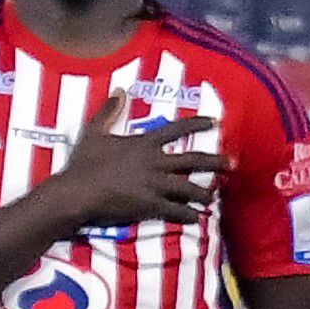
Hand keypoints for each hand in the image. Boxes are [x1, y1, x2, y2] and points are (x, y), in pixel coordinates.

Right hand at [40, 98, 223, 230]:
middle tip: (232, 164)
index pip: (177, 130)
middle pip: (193, 160)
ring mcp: (155, 185)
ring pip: (189, 188)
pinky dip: (189, 215)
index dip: (197, 124)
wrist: (76, 192)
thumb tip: (120, 89)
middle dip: (215, 162)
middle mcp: (155, 162)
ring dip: (204, 193)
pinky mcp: (151, 205)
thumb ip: (109, 111)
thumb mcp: (94, 132)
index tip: (215, 121)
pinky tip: (198, 218)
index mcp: (144, 144)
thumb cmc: (84, 163)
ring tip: (213, 197)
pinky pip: (176, 210)